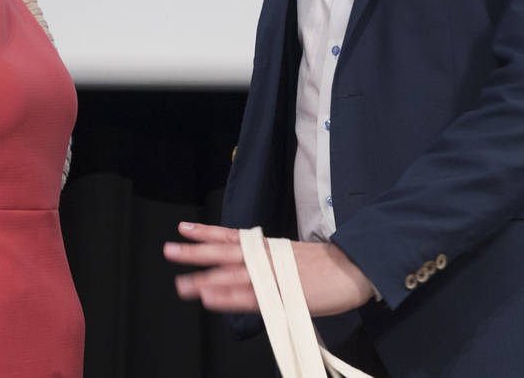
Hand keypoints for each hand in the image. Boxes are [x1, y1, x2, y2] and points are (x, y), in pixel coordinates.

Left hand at [163, 222, 374, 315]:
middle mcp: (266, 258)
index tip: (184, 227)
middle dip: (196, 251)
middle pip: (224, 252)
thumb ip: (269, 260)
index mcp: (268, 248)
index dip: (207, 232)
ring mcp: (271, 276)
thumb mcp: (292, 257)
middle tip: (170, 249)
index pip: (231, 236)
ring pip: (232, 275)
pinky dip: (227, 296)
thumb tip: (251, 265)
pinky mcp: (280, 295)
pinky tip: (209, 297)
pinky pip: (248, 297)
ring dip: (205, 278)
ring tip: (181, 282)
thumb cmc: (326, 268)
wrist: (354, 270)